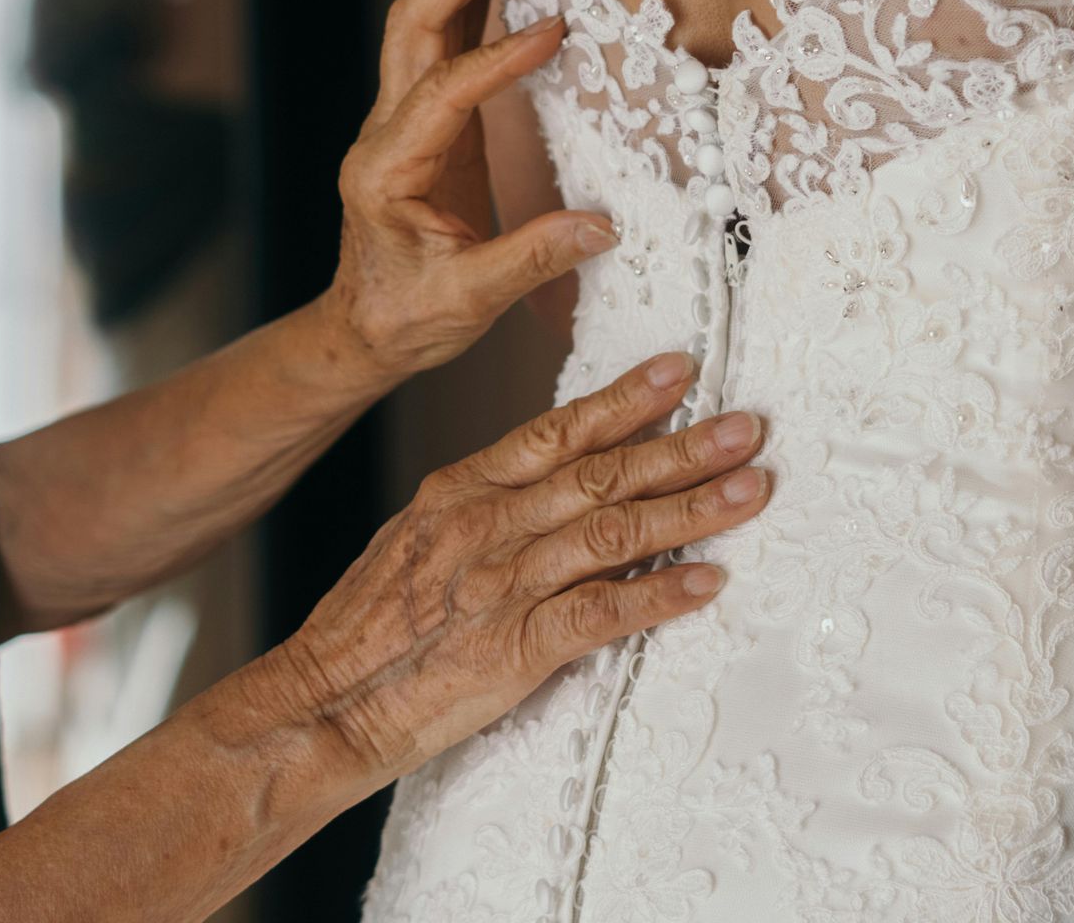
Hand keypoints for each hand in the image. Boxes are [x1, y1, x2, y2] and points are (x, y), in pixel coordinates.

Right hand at [267, 352, 767, 781]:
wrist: (322, 701)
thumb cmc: (368, 627)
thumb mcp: (418, 539)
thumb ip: (484, 509)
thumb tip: (549, 485)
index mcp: (462, 492)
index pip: (557, 431)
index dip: (624, 400)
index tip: (678, 372)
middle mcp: (487, 526)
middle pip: (601, 474)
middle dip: (682, 447)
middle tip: (746, 425)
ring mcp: (503, 585)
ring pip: (613, 532)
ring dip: (691, 510)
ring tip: (750, 490)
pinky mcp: (515, 648)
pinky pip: (601, 614)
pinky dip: (659, 596)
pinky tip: (708, 584)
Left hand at [323, 0, 613, 379]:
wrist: (362, 331)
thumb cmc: (405, 318)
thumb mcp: (468, 300)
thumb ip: (532, 258)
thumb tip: (604, 226)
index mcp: (386, 171)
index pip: (445, 95)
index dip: (500, 59)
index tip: (554, 30)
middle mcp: (383, 134)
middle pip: (414, 28)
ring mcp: (398, 123)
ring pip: (420, 24)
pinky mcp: (422, 123)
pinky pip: (440, 45)